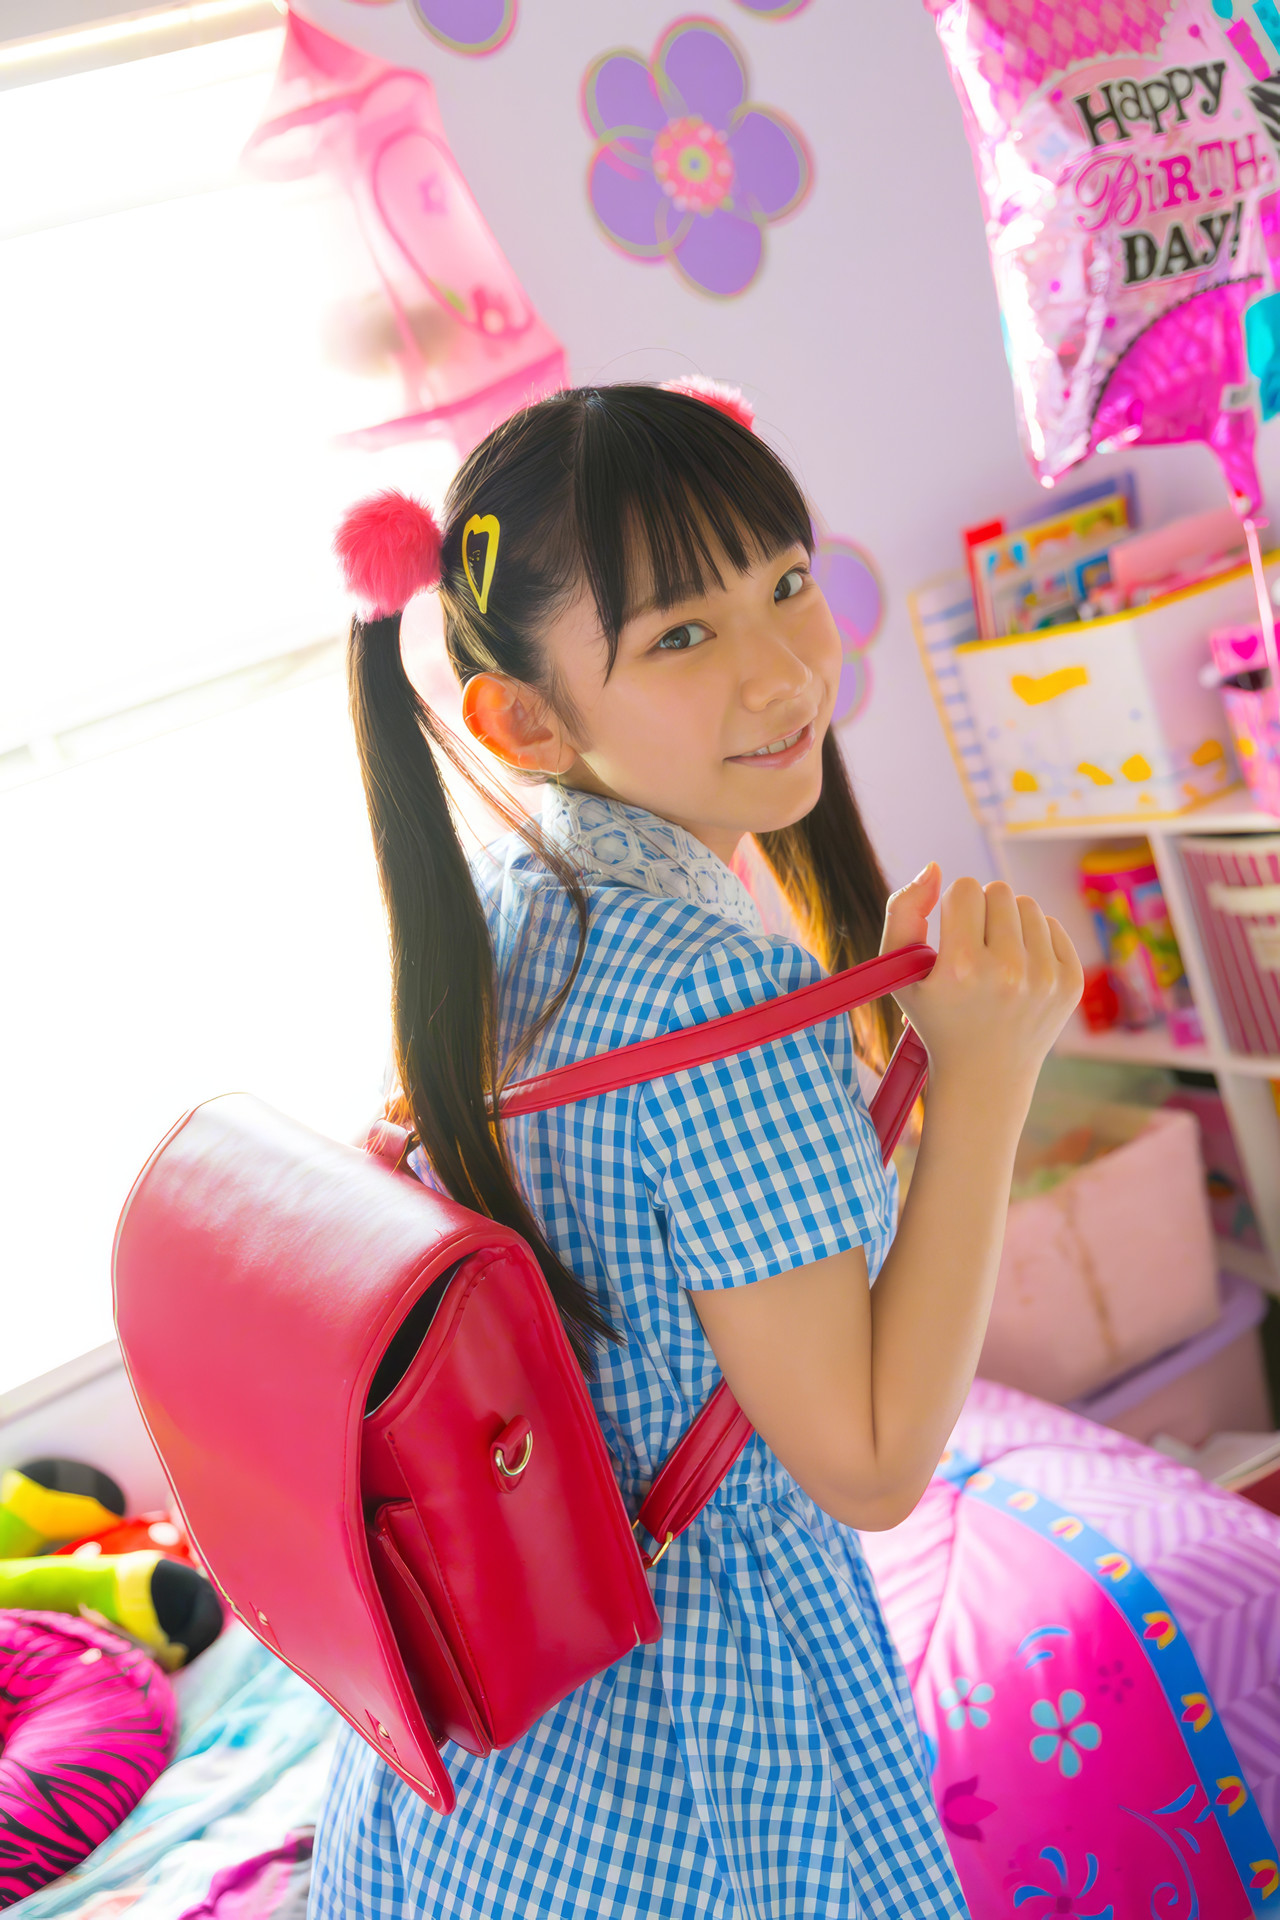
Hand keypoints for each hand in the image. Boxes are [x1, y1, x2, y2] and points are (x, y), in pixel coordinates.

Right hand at [881, 864, 1082, 1101]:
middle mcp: (1008, 972)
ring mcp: (1045, 979)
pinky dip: (1033, 940)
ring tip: (995, 957)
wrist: (985, 1077)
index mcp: (962, 968)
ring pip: (1027, 905)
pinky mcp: (1070, 984)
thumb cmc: (936, 1017)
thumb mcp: (900, 972)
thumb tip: (935, 868)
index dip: (953, 905)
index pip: (966, 888)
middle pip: (999, 890)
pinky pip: (1052, 926)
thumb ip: (902, 911)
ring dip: (1008, 922)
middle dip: (983, 910)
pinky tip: (1019, 970)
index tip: (951, 934)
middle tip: (974, 947)